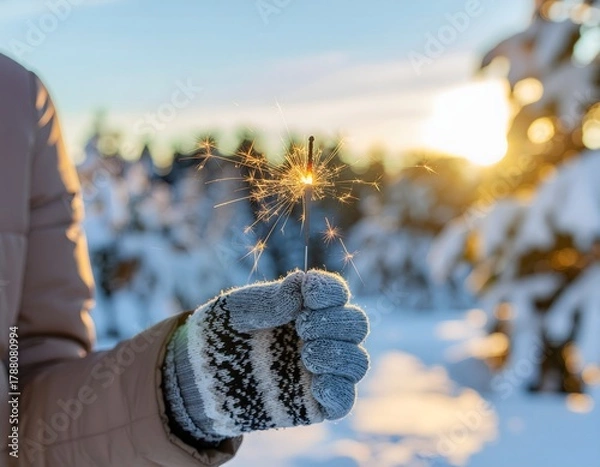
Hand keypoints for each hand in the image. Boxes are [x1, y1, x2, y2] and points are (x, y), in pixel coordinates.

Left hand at [163, 269, 368, 441]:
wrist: (199, 378)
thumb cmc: (219, 335)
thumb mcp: (237, 311)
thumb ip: (269, 299)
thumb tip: (301, 287)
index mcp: (304, 308)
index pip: (335, 293)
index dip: (330, 291)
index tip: (308, 293)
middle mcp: (319, 336)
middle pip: (356, 324)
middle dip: (336, 322)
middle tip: (302, 327)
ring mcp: (320, 370)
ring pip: (356, 361)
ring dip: (339, 354)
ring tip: (306, 354)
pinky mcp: (313, 402)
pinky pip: (344, 399)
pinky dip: (339, 391)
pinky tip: (316, 384)